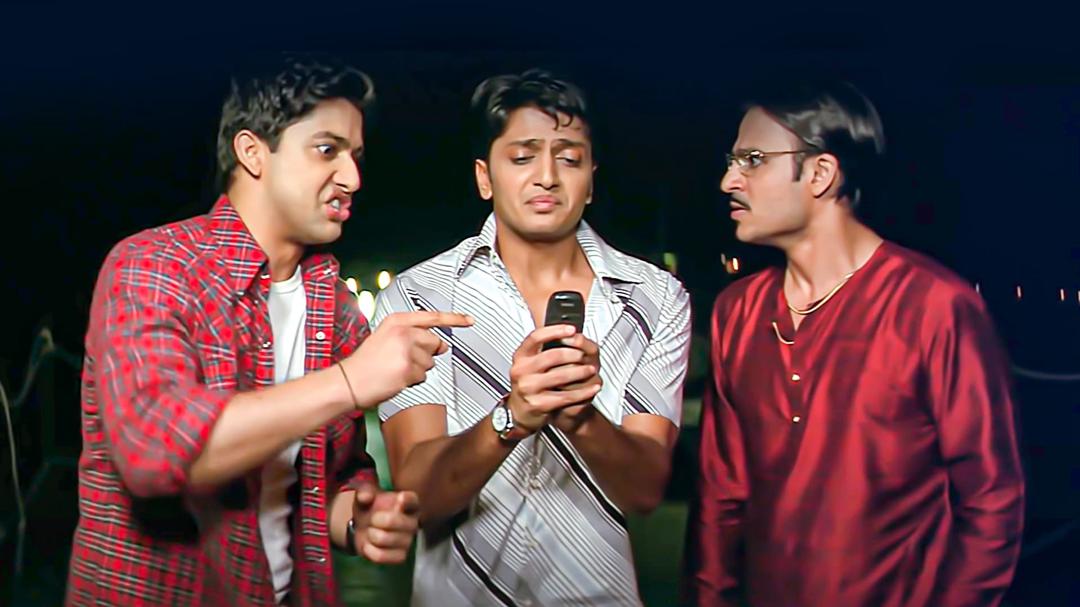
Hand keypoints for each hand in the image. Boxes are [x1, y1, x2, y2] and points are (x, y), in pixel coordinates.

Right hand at [340, 311, 472, 410]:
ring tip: (395, 369)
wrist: (350, 381)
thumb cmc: (365, 362)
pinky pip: (423, 377)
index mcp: (397, 321)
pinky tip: (396, 378)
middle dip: (426, 354)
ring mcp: (406, 350)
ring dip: (417, 369)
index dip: (454, 319)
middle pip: (435, 343)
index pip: (432, 317)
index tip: (468, 320)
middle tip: (403, 360)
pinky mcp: (408, 369)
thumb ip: (412, 336)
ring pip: (430, 362)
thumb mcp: (385, 337)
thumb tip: (441, 345)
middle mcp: (403, 332)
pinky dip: (412, 381)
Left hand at [350, 481, 419, 563]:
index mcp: (408, 503)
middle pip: (396, 521)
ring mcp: (408, 541)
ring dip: (372, 535)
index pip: (412, 500)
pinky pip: (382, 556)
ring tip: (371, 532)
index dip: (406, 500)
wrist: (363, 527)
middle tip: (372, 519)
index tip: (399, 499)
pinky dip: (370, 551)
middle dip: (377, 520)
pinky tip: (369, 545)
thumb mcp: (365, 493)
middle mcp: (412, 522)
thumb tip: (365, 497)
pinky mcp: (400, 556)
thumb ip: (364, 491)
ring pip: (386, 539)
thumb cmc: (370, 507)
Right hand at [506, 325, 602, 432]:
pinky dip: (584, 392)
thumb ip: (544, 349)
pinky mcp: (539, 404)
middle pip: (553, 355)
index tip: (571, 329)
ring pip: (562, 375)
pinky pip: (567, 396)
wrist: (520, 412)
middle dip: (574, 354)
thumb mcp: (530, 363)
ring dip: (581, 371)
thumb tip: (570, 334)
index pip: (536, 337)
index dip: (556, 331)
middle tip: (584, 355)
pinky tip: (592, 388)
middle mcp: (522, 371)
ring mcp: (529, 388)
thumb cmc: (529, 384)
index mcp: (520, 356)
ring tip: (591, 369)